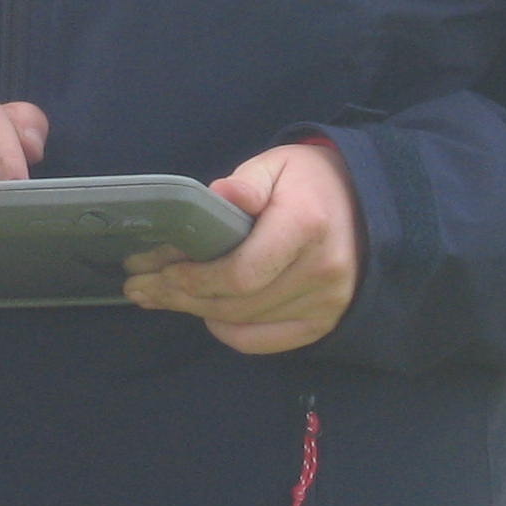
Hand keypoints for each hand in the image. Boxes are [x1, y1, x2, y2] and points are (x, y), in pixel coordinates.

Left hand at [125, 142, 362, 353]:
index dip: (194, 279)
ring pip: (245, 324)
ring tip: (158, 296)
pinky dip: (230, 331)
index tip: (157, 269)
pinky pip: (265, 341)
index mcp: (305, 226)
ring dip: (196, 312)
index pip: (240, 273)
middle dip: (179, 296)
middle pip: (236, 303)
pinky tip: (206, 313)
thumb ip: (248, 181)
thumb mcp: (277, 164)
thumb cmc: (309, 181)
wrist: (366, 204)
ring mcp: (326, 304)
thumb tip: (223, 194)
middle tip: (139, 286)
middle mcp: (320, 272)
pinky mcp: (324, 322)